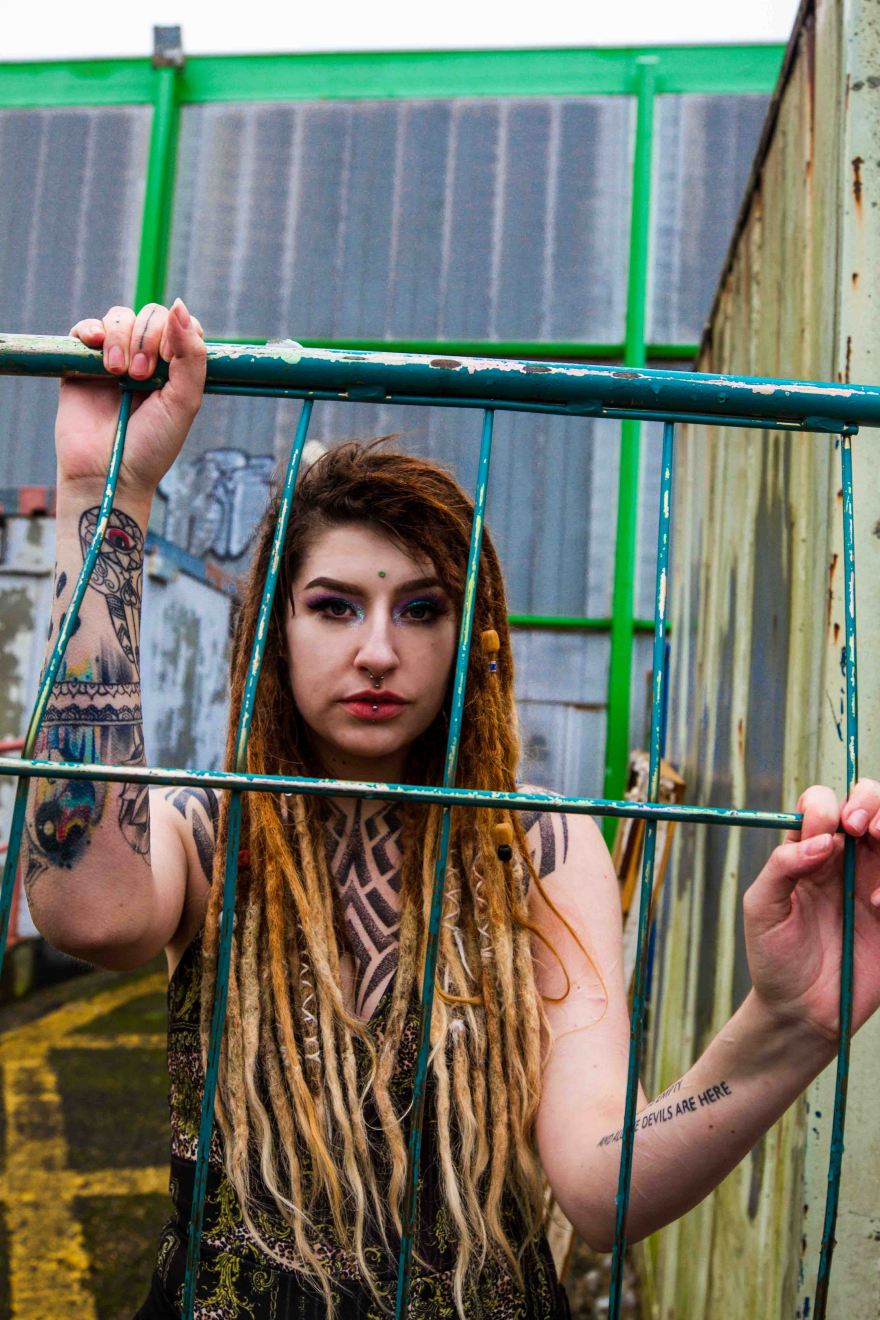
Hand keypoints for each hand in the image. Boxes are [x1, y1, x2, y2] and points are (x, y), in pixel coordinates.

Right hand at [56, 300, 206, 501]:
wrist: (107, 473)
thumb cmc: (151, 446)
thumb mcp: (184, 402)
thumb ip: (191, 355)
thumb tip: (179, 305)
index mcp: (175, 369)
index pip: (181, 325)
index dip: (176, 333)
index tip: (169, 361)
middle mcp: (146, 360)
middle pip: (151, 315)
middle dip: (147, 339)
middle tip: (141, 376)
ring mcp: (113, 360)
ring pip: (120, 317)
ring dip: (121, 339)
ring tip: (118, 373)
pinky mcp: (82, 365)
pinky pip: (85, 329)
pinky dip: (92, 330)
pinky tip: (97, 349)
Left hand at [743, 780, 879, 1044]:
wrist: (802, 1012)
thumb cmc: (774, 957)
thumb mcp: (761, 908)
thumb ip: (782, 866)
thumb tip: (821, 840)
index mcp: (809, 851)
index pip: (824, 804)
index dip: (828, 806)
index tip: (828, 830)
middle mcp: (846, 860)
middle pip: (871, 803)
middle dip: (871, 802)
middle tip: (861, 829)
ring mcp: (876, 883)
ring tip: (877, 850)